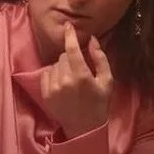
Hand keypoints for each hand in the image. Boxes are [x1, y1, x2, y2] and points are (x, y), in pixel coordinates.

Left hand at [39, 23, 113, 139]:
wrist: (84, 128)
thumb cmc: (99, 103)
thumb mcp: (107, 80)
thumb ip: (100, 58)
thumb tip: (92, 40)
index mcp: (81, 75)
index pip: (71, 49)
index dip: (69, 35)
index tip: (68, 25)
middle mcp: (65, 80)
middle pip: (64, 56)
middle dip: (71, 57)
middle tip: (80, 69)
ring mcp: (53, 87)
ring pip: (55, 64)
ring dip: (63, 66)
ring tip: (72, 79)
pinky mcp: (45, 94)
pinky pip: (47, 73)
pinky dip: (54, 74)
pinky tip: (63, 84)